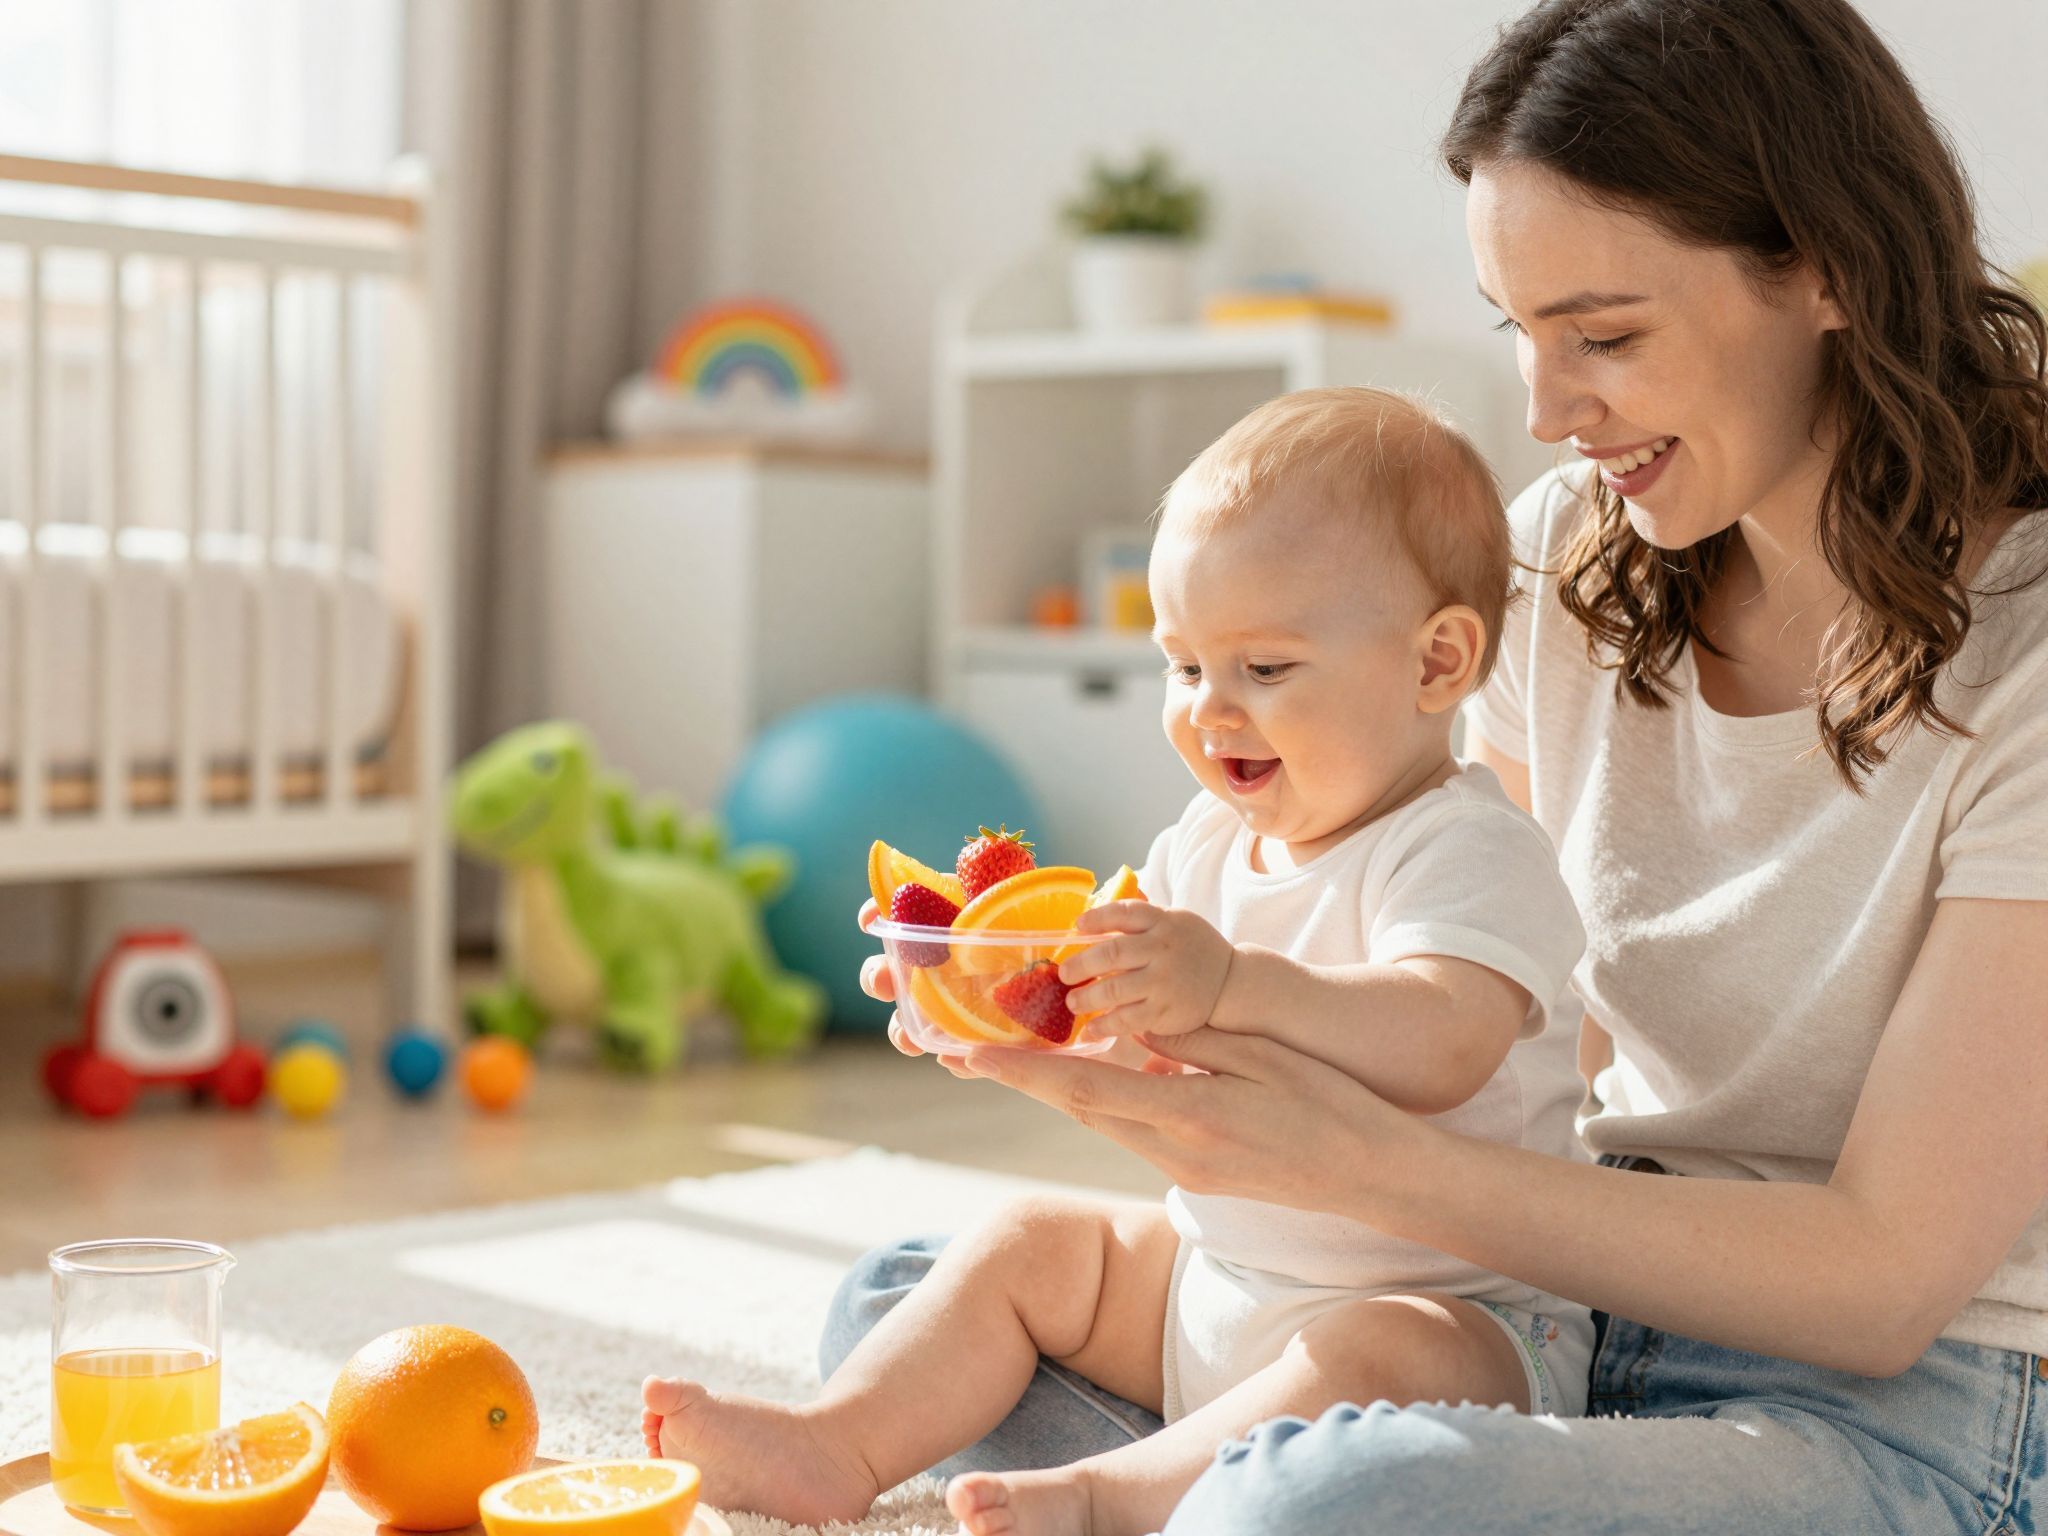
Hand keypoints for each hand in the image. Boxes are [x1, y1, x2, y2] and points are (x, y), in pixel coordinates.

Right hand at [859, 899, 1177, 1075]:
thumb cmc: (1080, 926)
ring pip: (926, 1016)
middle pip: (906, 969)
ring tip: (907, 1035)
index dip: (886, 912)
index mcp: (965, 919)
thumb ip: (1048, 887)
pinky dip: (957, 1057)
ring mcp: (971, 1000)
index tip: (871, 917)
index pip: (913, 913)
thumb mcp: (1063, 902)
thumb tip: (1094, 875)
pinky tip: (954, 1059)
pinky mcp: (996, 1037)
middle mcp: (959, 961)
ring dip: (905, 1026)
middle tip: (886, 981)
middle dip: (882, 975)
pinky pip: (967, 1050)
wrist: (1115, 973)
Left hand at [958, 1026, 1433, 1209]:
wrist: (1371, 1174)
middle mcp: (1172, 1151)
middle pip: (1077, 1107)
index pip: (1086, 1088)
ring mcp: (1181, 1169)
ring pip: (1099, 1119)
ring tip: (1001, 1057)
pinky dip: (1097, 1100)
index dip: (1023, 1070)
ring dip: (1053, 1088)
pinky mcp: (1192, 1174)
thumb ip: (1190, 1039)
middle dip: (1019, 1077)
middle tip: (961, 1050)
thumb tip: (1132, 1024)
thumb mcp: (1259, 1055)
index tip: (972, 1054)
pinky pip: (1129, 1130)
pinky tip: (1081, 1075)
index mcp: (1188, 1115)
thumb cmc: (1328, 1103)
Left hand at [1058, 903, 1235, 1036]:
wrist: (1230, 983)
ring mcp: (1164, 982)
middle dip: (1081, 964)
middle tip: (1064, 974)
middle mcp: (1162, 949)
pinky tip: (1091, 1029)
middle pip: (1112, 952)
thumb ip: (1140, 921)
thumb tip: (1087, 925)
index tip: (1077, 926)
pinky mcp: (1165, 1011)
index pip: (1124, 912)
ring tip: (1072, 1002)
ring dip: (1086, 997)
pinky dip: (1104, 1025)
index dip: (1097, 918)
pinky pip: (1127, 1019)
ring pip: (1114, 989)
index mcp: (1163, 922)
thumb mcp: (1174, 922)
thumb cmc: (1191, 949)